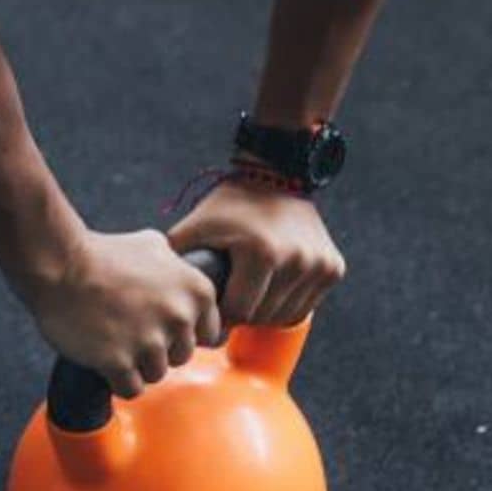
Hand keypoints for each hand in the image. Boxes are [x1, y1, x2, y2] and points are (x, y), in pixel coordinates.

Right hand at [23, 228, 222, 398]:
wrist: (59, 264)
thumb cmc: (103, 253)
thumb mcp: (154, 244)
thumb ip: (179, 266)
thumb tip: (186, 274)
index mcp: (197, 290)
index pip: (209, 335)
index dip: (181, 333)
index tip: (159, 325)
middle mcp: (180, 317)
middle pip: (181, 357)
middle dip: (158, 349)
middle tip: (129, 329)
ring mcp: (150, 341)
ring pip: (156, 375)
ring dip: (135, 364)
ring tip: (113, 339)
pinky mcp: (119, 362)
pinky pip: (130, 389)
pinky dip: (117, 379)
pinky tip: (103, 356)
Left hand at [166, 178, 345, 327]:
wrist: (278, 174)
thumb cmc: (230, 205)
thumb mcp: (196, 226)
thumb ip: (175, 260)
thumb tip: (157, 296)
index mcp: (261, 253)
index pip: (238, 312)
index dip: (221, 313)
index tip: (213, 305)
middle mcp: (296, 261)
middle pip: (262, 316)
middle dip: (243, 313)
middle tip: (231, 295)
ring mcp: (319, 265)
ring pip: (285, 316)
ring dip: (265, 311)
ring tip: (250, 290)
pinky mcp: (333, 267)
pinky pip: (305, 306)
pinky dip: (287, 303)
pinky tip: (273, 286)